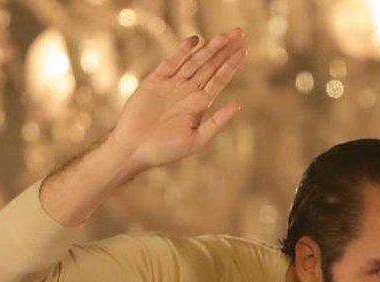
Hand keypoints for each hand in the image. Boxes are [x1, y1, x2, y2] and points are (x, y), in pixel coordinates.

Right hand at [107, 28, 244, 173]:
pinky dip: (182, 52)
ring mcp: (172, 84)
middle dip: (224, 50)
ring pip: (194, 62)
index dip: (232, 65)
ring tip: (223, 36)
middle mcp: (188, 91)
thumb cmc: (166, 150)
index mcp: (199, 104)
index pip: (219, 79)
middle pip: (210, 66)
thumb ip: (217, 122)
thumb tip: (238, 105)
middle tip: (239, 33)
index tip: (244, 51)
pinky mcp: (154, 81)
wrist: (135, 150)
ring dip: (208, 49)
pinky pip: (170, 63)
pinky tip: (194, 41)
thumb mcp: (198, 140)